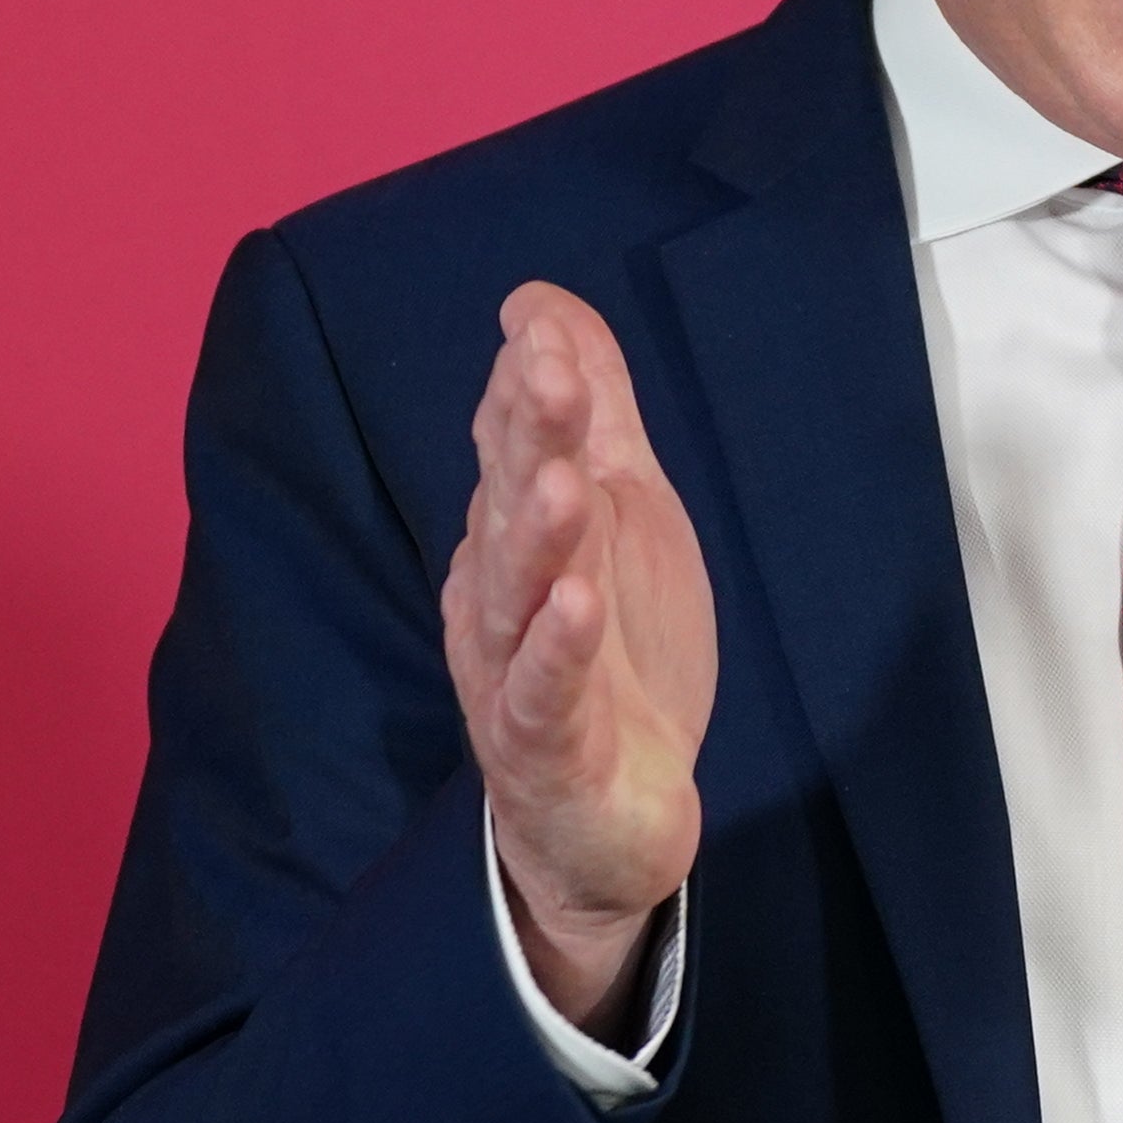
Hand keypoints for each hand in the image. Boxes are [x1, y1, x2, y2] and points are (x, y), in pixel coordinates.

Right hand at [443, 283, 715, 1030]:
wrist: (606, 819)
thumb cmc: (609, 654)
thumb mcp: (620, 514)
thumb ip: (590, 411)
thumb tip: (542, 304)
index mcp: (519, 535)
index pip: (514, 449)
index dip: (527, 389)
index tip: (539, 325)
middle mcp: (503, 597)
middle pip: (509, 507)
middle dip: (526, 437)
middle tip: (542, 368)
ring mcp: (516, 674)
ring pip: (517, 599)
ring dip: (537, 538)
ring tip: (562, 480)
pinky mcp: (545, 751)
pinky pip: (544, 698)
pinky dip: (556, 653)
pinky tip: (575, 606)